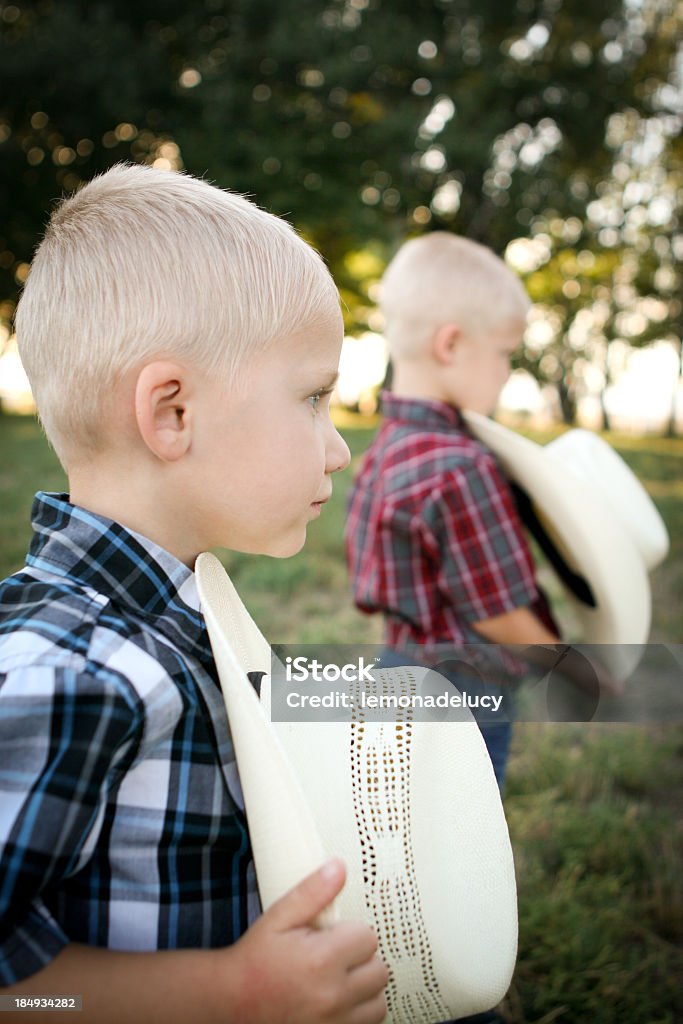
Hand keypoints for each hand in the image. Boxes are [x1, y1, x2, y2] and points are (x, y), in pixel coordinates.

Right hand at [229, 859, 388, 1023]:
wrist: (232, 1003)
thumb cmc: (255, 960)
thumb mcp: (279, 917)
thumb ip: (311, 892)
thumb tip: (338, 868)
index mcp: (321, 960)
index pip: (368, 937)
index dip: (351, 932)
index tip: (332, 935)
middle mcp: (332, 995)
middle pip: (378, 969)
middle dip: (360, 958)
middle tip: (335, 955)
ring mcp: (335, 1022)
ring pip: (379, 999)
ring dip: (365, 987)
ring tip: (339, 977)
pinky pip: (369, 1022)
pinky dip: (360, 1011)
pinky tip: (339, 999)